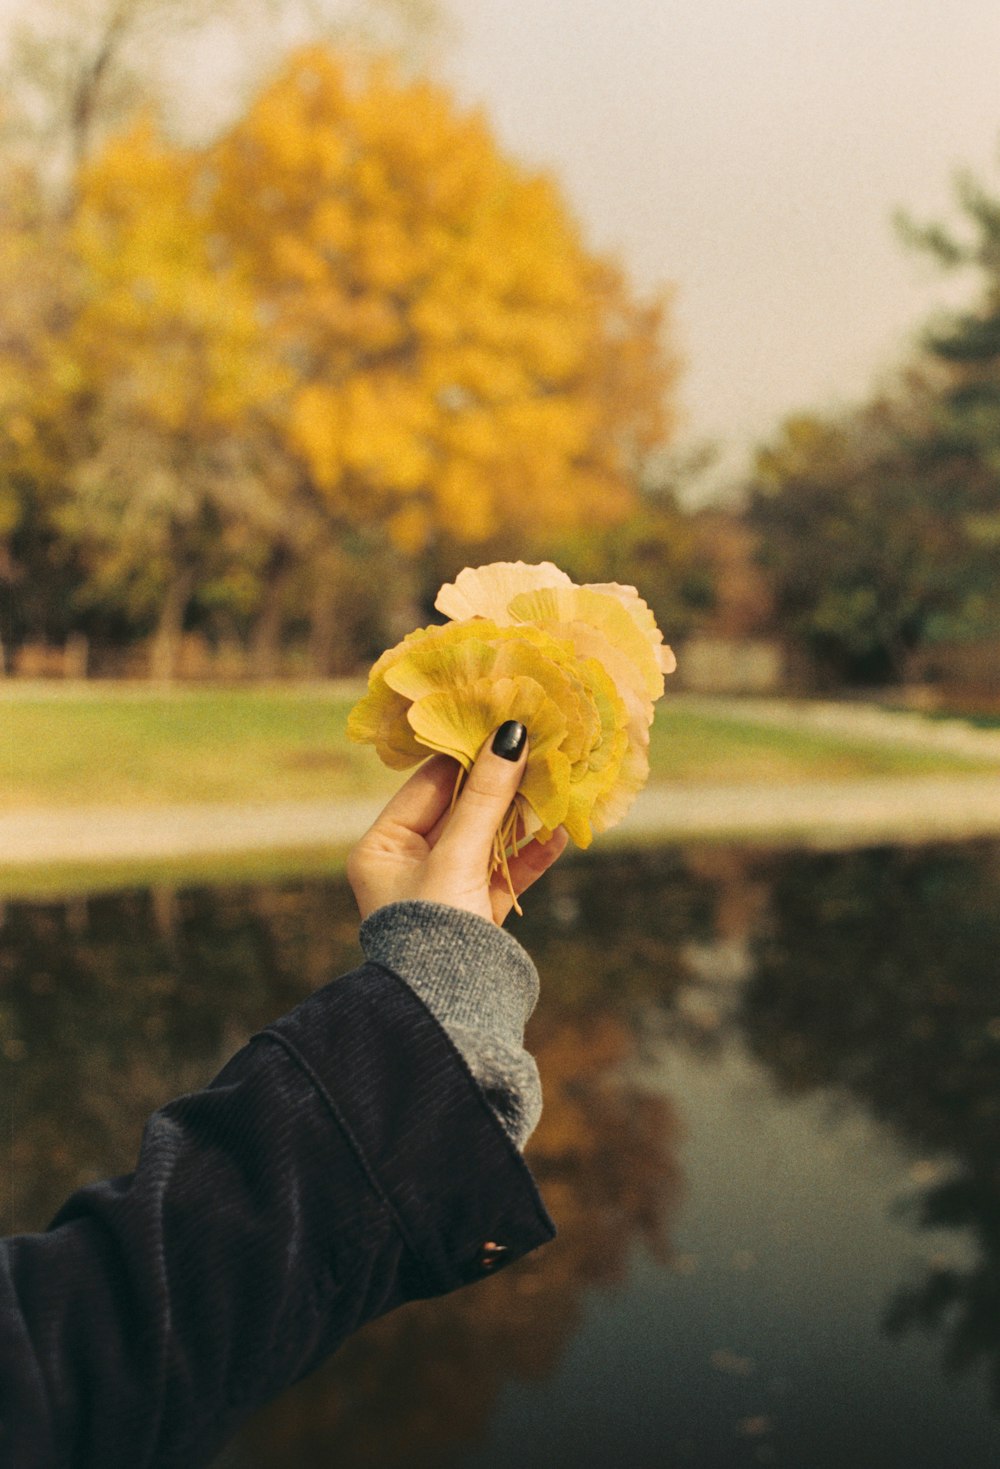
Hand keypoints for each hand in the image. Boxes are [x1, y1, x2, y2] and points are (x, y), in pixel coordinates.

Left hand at [347, 723, 568, 925]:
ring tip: (555, 785)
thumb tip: (509, 735)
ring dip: (521, 817)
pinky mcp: (476, 914)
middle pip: (461, 810)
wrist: (447, 1012)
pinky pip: (504, 873)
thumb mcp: (457, 856)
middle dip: (501, 785)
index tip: (504, 726)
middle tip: (539, 750)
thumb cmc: (434, 928)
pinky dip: (530, 855)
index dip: (467, 755)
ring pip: (487, 839)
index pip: (428, 785)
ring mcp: (444, 890)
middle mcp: (408, 866)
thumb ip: (485, 797)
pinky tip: (559, 832)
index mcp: (381, 848)